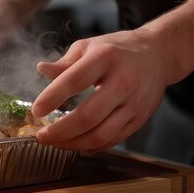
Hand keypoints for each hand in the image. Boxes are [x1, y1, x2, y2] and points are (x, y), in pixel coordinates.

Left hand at [31, 29, 167, 151]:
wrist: (158, 54)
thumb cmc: (116, 50)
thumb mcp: (88, 46)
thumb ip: (65, 62)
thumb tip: (41, 69)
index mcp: (105, 58)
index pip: (74, 81)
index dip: (51, 97)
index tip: (35, 111)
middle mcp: (122, 82)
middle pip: (88, 116)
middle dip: (59, 131)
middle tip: (41, 136)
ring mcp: (133, 103)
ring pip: (101, 134)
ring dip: (73, 143)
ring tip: (54, 142)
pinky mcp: (140, 119)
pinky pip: (112, 140)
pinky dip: (90, 146)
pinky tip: (75, 143)